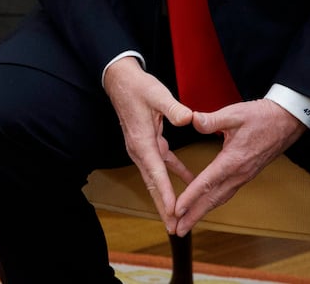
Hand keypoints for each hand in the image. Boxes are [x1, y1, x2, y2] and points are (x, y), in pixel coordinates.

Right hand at [103, 58, 195, 232]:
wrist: (120, 79)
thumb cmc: (138, 86)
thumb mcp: (157, 94)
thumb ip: (173, 108)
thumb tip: (189, 119)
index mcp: (142, 140)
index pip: (156, 172)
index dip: (165, 193)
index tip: (174, 211)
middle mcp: (139, 149)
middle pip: (153, 184)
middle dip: (163, 207)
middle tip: (175, 228)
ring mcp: (142, 147)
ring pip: (156, 178)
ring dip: (166, 197)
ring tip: (178, 217)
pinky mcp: (148, 142)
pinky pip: (162, 164)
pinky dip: (174, 174)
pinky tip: (188, 181)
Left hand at [170, 100, 306, 235]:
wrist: (287, 122)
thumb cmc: (262, 117)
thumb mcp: (235, 114)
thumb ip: (212, 119)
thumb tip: (191, 120)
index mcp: (233, 160)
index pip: (207, 183)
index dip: (190, 197)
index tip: (176, 210)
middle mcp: (238, 173)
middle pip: (212, 199)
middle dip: (193, 216)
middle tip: (176, 230)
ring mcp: (243, 176)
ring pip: (219, 199)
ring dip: (202, 212)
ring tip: (186, 224)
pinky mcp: (245, 174)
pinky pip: (226, 193)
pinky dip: (212, 202)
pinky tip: (204, 205)